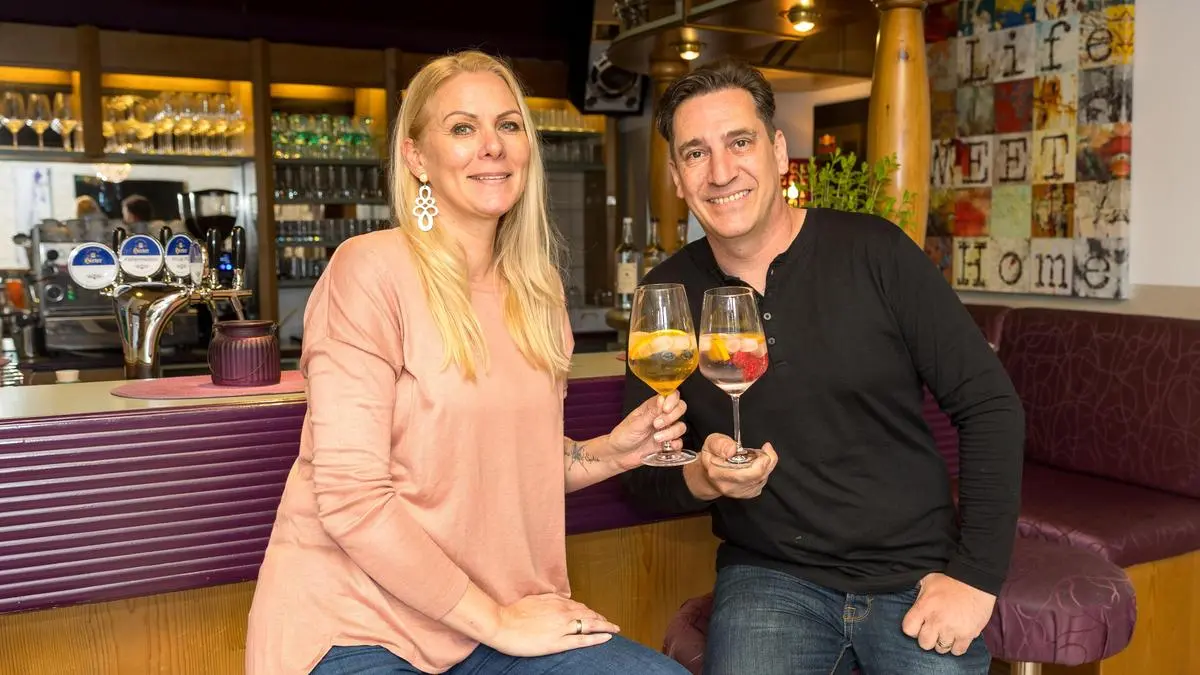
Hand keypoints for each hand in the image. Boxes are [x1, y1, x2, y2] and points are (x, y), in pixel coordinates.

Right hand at [486, 593, 619, 656]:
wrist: (502, 624)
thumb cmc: (513, 612)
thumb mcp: (534, 600)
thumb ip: (549, 600)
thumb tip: (558, 600)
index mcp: (556, 602)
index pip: (579, 606)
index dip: (590, 611)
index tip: (596, 615)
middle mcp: (563, 612)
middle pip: (588, 614)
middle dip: (601, 618)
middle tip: (611, 623)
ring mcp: (562, 627)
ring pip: (590, 625)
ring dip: (605, 626)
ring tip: (614, 629)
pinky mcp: (558, 642)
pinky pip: (583, 639)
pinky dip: (598, 638)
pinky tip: (608, 637)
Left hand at [608, 391, 687, 469]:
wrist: (618, 456)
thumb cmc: (623, 436)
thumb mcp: (635, 423)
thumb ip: (651, 413)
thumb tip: (663, 399)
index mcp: (652, 407)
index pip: (670, 395)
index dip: (672, 400)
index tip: (665, 409)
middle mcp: (661, 417)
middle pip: (680, 408)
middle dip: (672, 416)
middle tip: (657, 424)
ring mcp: (665, 430)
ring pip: (681, 426)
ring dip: (671, 432)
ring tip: (656, 438)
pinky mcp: (667, 444)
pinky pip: (680, 442)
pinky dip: (676, 444)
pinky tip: (667, 446)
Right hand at [685, 433, 778, 499]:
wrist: (709, 476)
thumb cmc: (711, 457)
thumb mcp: (711, 442)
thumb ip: (720, 443)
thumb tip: (731, 450)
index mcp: (719, 473)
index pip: (750, 472)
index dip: (763, 458)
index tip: (764, 447)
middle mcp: (729, 486)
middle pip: (760, 475)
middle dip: (766, 459)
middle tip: (763, 449)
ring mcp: (740, 492)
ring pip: (764, 477)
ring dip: (765, 465)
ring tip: (755, 457)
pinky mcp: (748, 494)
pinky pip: (763, 481)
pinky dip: (764, 471)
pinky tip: (754, 466)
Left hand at [901, 572, 996, 655]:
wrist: (976, 580)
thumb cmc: (951, 579)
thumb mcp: (928, 582)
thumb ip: (919, 596)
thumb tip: (915, 603)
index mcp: (924, 607)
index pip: (908, 629)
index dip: (913, 629)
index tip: (919, 625)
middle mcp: (936, 620)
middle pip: (924, 643)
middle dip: (928, 638)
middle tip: (934, 631)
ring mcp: (952, 629)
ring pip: (941, 649)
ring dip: (943, 643)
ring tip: (947, 633)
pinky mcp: (967, 634)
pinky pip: (958, 651)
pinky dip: (957, 646)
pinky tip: (958, 637)